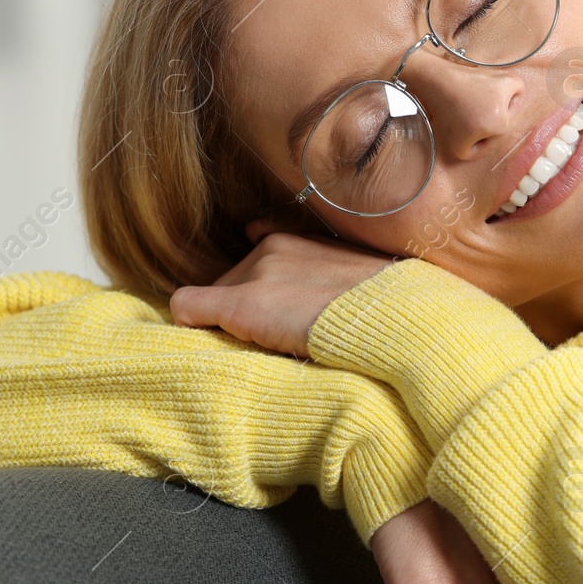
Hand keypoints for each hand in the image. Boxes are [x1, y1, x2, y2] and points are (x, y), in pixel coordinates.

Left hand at [169, 219, 396, 358]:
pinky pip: (188, 307)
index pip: (257, 263)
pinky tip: (210, 340)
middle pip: (232, 284)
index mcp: (296, 239)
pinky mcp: (240, 303)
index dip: (264, 294)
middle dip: (246, 309)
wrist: (394, 319)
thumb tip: (302, 283)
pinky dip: (192, 325)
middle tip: (279, 337)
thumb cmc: (382, 308)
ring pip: (214, 299)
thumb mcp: (353, 278)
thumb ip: (320, 274)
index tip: (280, 313)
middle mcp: (269, 246)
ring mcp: (254, 274)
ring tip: (267, 344)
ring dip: (231, 322)